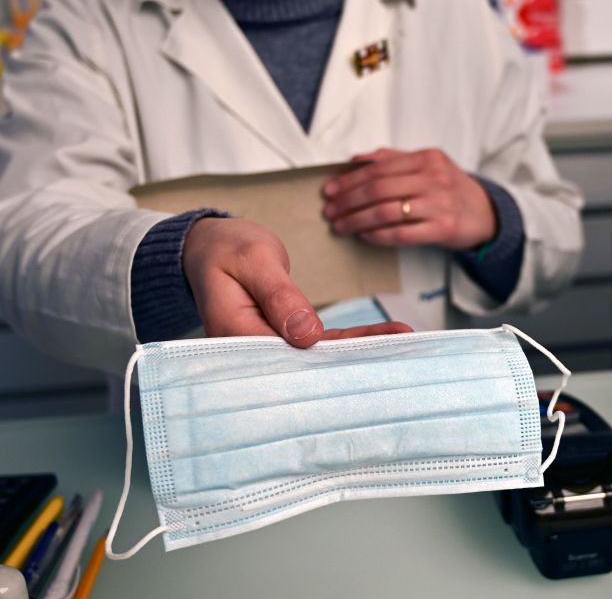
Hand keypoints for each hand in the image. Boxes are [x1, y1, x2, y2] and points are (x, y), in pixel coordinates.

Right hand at [181, 217, 411, 346]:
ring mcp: (266, 345)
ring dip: (358, 349)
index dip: (326, 363)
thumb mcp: (254, 261)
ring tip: (401, 341)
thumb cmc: (227, 249)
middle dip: (350, 362)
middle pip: (305, 365)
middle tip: (397, 357)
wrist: (209, 247)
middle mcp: (250, 349)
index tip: (365, 360)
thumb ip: (279, 296)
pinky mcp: (281, 337)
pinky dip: (348, 339)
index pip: (285, 360)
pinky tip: (381, 337)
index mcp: (235, 334)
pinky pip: (317, 343)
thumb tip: (307, 336)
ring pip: (317, 355)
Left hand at [322, 148, 496, 250]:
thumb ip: (394, 159)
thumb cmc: (451, 190)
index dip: (349, 180)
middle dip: (348, 201)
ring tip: (341, 226)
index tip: (329, 190)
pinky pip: (402, 233)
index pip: (378, 168)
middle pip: (378, 189)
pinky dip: (378, 235)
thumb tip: (357, 160)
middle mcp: (434, 178)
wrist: (487, 213)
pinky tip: (364, 236)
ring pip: (386, 211)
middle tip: (330, 211)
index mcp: (427, 158)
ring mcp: (439, 203)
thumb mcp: (429, 166)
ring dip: (357, 220)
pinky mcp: (443, 228)